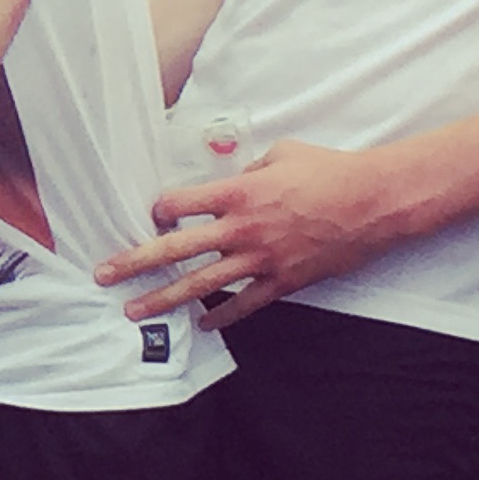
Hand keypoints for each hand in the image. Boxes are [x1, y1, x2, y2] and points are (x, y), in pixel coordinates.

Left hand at [93, 137, 420, 327]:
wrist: (375, 202)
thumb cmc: (328, 170)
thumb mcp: (280, 154)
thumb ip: (248, 169)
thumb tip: (234, 178)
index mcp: (237, 192)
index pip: (179, 204)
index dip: (159, 211)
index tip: (149, 216)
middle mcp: (242, 228)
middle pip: (176, 248)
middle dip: (136, 261)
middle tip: (104, 274)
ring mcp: (262, 258)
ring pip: (203, 284)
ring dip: (165, 298)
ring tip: (135, 311)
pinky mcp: (285, 280)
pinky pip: (246, 304)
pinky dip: (223, 316)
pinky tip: (202, 325)